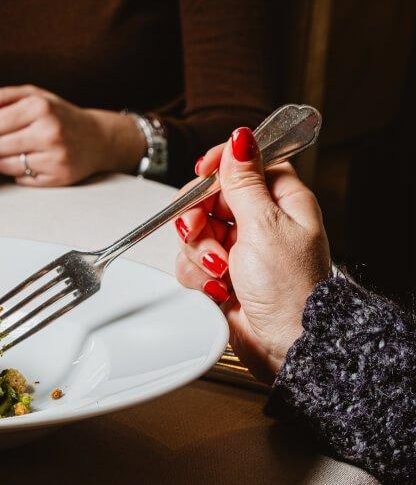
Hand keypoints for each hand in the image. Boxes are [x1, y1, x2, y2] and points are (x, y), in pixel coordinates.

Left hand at [0, 86, 145, 185]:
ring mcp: (53, 158)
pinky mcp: (55, 179)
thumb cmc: (60, 115)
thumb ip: (1, 97)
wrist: (97, 138)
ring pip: (2, 164)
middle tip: (9, 135)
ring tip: (25, 146)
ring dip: (5, 157)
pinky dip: (19, 171)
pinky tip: (35, 159)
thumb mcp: (34, 95)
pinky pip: (17, 179)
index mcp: (39, 107)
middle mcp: (48, 132)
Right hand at [174, 127, 330, 380]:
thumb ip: (244, 181)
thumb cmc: (291, 289)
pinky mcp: (222, 276)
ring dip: (198, 252)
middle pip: (213, 197)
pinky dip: (197, 275)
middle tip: (201, 229)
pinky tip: (215, 287)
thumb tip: (241, 140)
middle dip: (199, 216)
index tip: (203, 172)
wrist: (286, 344)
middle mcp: (262, 223)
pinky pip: (192, 262)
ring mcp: (241, 250)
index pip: (248, 164)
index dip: (223, 165)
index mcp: (283, 202)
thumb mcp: (264, 225)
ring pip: (196, 232)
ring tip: (219, 270)